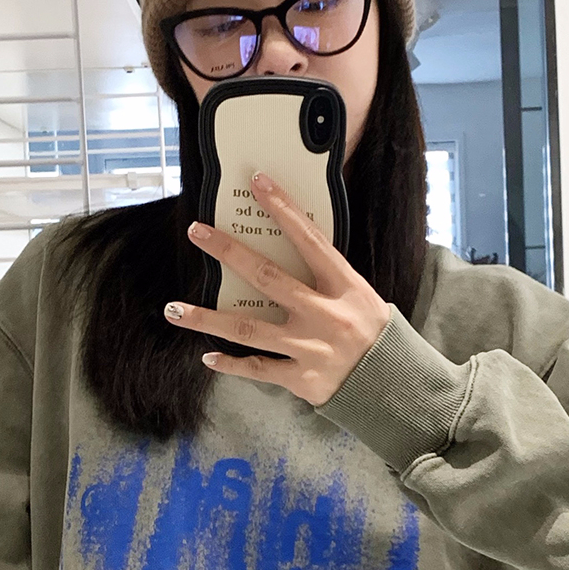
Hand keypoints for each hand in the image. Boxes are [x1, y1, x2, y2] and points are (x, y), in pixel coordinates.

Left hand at [164, 172, 389, 405]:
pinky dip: (231, 364)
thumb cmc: (374, 334)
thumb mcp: (361, 296)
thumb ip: (327, 278)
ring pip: (248, 329)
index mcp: (345, 286)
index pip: (310, 240)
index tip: (257, 183)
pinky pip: (258, 368)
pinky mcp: (301, 378)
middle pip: (267, 278)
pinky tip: (208, 357)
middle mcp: (326, 315)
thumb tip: (288, 248)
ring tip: (174, 309)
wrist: (394, 386)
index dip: (283, 209)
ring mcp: (310, 347)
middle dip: (229, 252)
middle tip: (196, 232)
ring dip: (207, 318)